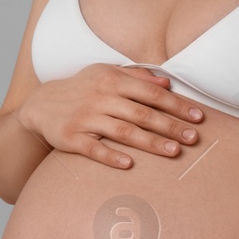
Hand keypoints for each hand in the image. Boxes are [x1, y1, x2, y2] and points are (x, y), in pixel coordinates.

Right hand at [17, 65, 203, 168]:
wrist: (40, 105)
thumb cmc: (81, 89)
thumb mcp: (105, 74)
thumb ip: (136, 77)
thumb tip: (167, 83)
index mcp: (112, 80)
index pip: (151, 93)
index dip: (176, 105)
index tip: (198, 117)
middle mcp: (100, 97)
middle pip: (142, 113)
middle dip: (170, 126)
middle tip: (193, 138)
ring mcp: (85, 118)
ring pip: (123, 131)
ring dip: (150, 142)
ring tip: (174, 152)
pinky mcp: (71, 137)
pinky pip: (94, 148)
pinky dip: (111, 156)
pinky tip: (129, 164)